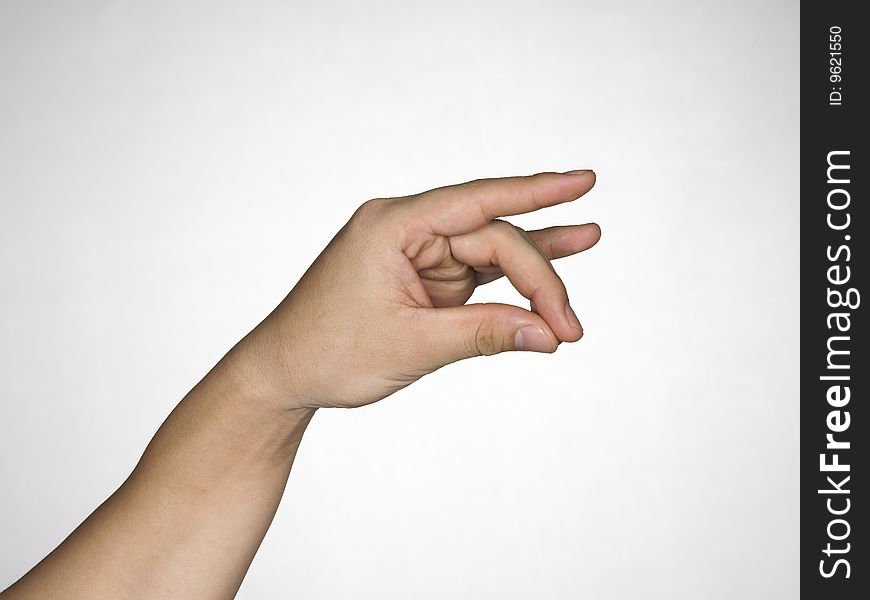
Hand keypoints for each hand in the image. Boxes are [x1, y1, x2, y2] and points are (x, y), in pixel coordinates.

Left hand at [247, 170, 599, 408]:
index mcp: (392, 225)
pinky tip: (553, 265)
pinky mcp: (425, 277)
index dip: (535, 192)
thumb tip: (549, 334)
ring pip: (490, 252)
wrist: (284, 374)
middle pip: (492, 238)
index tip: (584, 182)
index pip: (477, 203)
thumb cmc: (328, 352)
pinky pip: (479, 273)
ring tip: (589, 237)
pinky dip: (512, 282)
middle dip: (537, 277)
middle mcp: (407, 229)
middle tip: (571, 325)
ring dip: (535, 267)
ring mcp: (417, 253)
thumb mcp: (411, 345)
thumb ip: (484, 334)